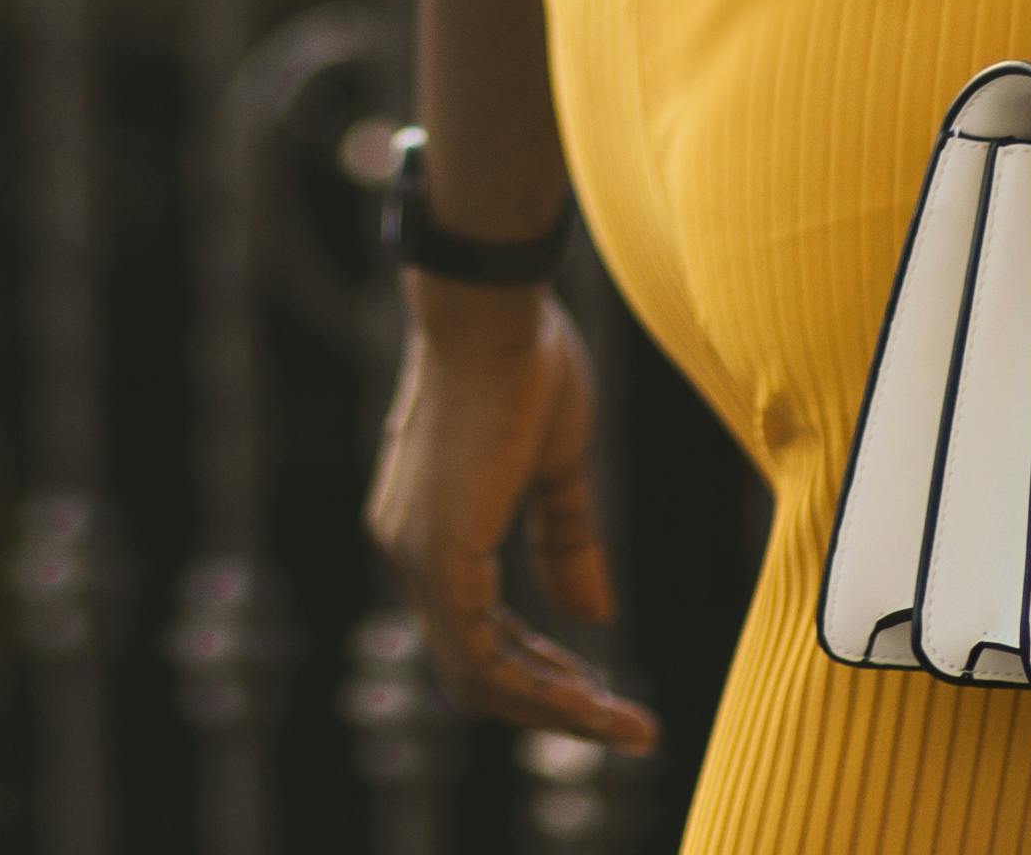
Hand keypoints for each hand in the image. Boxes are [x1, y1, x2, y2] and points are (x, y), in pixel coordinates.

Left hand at [364, 276, 659, 754]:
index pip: (476, 634)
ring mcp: (414, 552)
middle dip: (550, 704)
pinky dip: (537, 686)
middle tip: (623, 727)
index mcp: (429, 530)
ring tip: (624, 726)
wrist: (491, 302)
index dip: (539, 674)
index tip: (601, 693)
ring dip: (552, 709)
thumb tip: (591, 616)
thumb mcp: (553, 467)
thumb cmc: (523, 361)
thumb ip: (563, 542)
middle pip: (474, 666)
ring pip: (476, 672)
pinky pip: (480, 651)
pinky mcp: (438, 550)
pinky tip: (591, 700)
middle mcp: (406, 549)